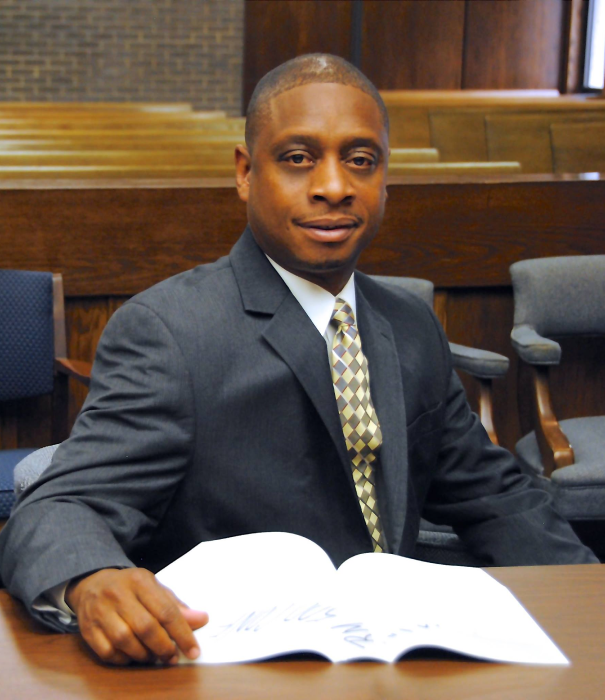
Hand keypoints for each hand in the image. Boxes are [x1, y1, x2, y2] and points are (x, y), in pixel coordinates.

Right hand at [66, 567, 208, 665]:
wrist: (92, 584)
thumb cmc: (130, 587)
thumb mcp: (154, 588)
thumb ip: (176, 605)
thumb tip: (201, 620)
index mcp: (139, 581)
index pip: (165, 610)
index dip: (182, 633)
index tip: (193, 650)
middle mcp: (118, 595)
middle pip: (145, 627)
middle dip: (163, 647)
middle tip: (173, 657)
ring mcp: (100, 612)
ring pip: (125, 641)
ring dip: (144, 655)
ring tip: (155, 656)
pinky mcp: (88, 630)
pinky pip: (108, 653)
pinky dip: (124, 659)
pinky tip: (134, 656)